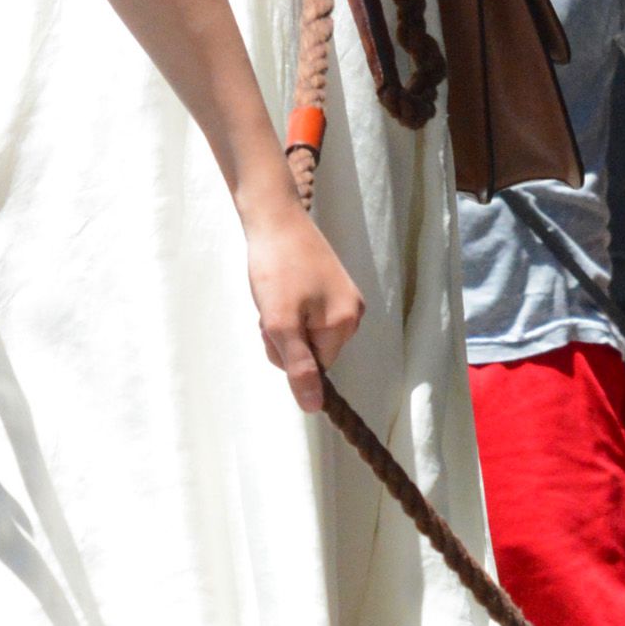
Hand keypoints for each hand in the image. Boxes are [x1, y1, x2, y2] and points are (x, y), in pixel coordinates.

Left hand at [242, 189, 364, 410]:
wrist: (274, 217)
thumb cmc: (275, 268)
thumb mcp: (281, 323)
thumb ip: (298, 367)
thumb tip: (314, 408)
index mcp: (346, 323)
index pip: (314, 367)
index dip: (286, 352)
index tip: (274, 321)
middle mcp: (353, 312)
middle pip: (311, 350)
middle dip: (284, 336)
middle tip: (271, 304)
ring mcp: (344, 297)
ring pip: (305, 332)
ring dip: (283, 321)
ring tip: (275, 292)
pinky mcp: (331, 284)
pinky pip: (306, 313)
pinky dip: (287, 306)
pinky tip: (281, 285)